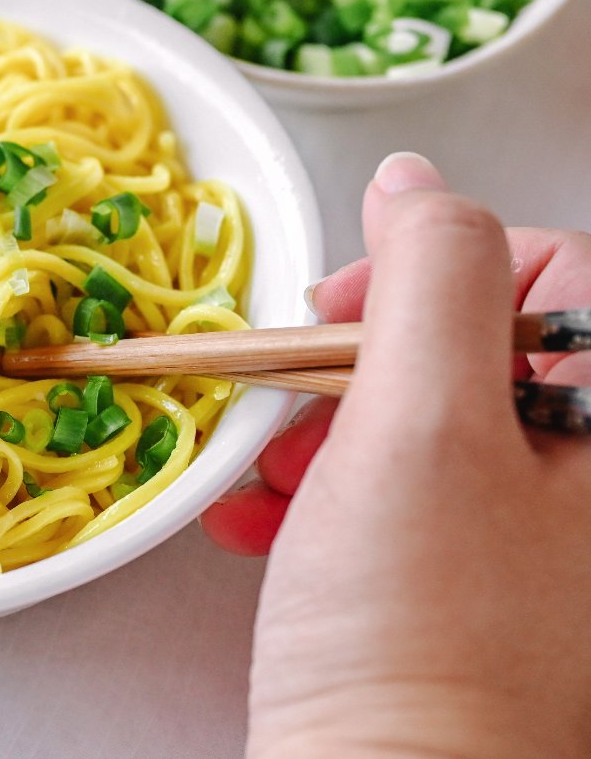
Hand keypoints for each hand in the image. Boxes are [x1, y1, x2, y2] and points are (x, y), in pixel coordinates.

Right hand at [201, 153, 590, 755]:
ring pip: (418, 419)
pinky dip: (314, 497)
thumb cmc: (417, 633)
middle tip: (300, 410)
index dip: (433, 269)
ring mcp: (529, 537)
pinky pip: (393, 495)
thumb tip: (415, 182)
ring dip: (318, 432)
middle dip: (355, 367)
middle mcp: (586, 477)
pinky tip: (257, 526)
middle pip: (470, 343)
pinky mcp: (464, 582)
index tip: (345, 315)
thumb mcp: (422, 424)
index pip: (555, 267)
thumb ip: (428, 277)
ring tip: (266, 482)